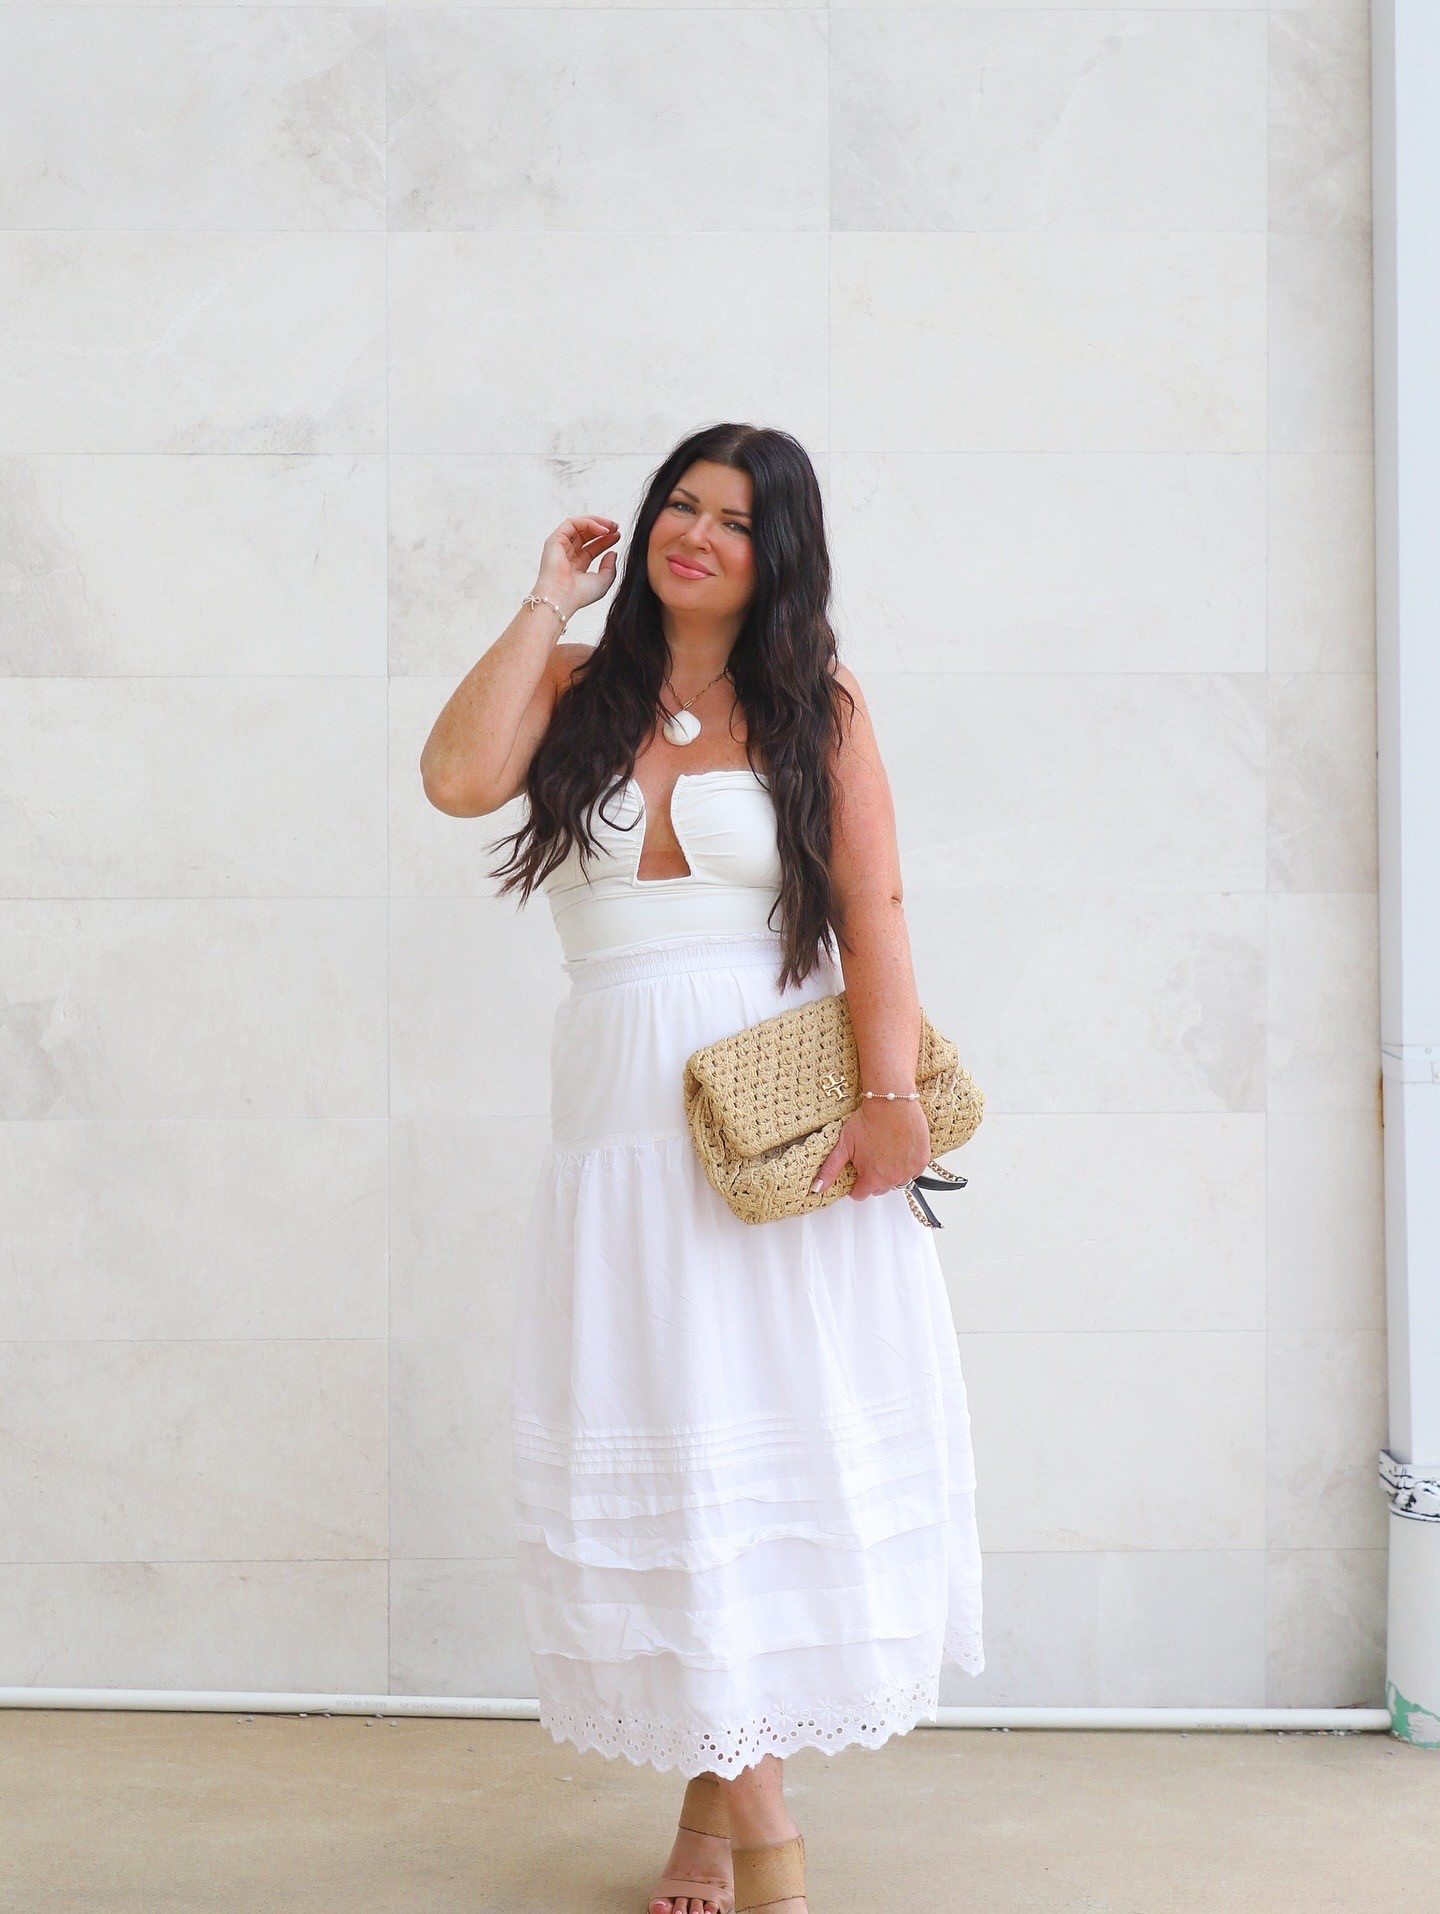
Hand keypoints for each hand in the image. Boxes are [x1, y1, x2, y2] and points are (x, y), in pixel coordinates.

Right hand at [534, 516, 621, 619]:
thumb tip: (613, 552)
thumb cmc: (579, 595)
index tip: (618, 536)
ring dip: (597, 522)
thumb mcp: (603, 581)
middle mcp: (567, 555)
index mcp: (576, 566)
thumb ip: (610, 567)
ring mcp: (560, 546)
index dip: (606, 540)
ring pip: (579, 525)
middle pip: (586, 534)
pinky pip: (573, 523)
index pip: (592, 547)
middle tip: (616, 527)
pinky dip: (589, 523)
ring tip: (612, 526)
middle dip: (602, 528)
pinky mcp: (555, 539)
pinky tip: (602, 530)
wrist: (562, 598)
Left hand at [810, 1098, 930, 1201]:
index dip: (855, 1182)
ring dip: (891, 1172)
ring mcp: (910, 1170)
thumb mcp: (843, 1145)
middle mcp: (893, 1179)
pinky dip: (907, 1164)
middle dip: (873, 1177)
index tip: (856, 1169)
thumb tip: (816, 1189)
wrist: (892, 1102)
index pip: (860, 1194)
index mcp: (873, 1178)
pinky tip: (899, 1150)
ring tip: (885, 1152)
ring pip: (897, 1181)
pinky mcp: (922, 1160)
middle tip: (870, 1156)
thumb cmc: (868, 1120)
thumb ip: (830, 1170)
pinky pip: (913, 1171)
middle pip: (879, 1188)